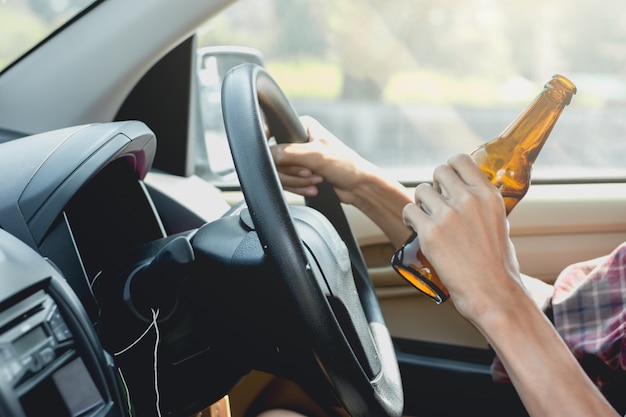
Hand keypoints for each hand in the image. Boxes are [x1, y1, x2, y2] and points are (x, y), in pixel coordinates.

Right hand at [269, 116, 372, 204]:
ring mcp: (297, 157)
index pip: (275, 137)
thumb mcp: (315, 156)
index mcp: (302, 126)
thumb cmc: (345, 166)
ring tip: (316, 181)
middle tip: (310, 173)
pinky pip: (287, 183)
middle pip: (275, 159)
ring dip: (298, 182)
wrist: (358, 187)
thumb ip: (288, 154)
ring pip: (280, 173)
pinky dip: (298, 188)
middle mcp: (298, 140)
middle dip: (294, 173)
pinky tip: (313, 188)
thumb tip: (267, 155)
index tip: (284, 163)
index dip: (276, 152)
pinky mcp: (299, 173)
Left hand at [401, 153, 521, 320]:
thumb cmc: (499, 267)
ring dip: (420, 203)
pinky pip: (409, 211)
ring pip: (420, 190)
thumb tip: (469, 200)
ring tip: (424, 217)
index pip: (461, 160)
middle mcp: (468, 200)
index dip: (450, 170)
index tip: (447, 183)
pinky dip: (409, 218)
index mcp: (488, 195)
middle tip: (435, 203)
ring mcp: (448, 215)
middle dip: (434, 186)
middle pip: (438, 171)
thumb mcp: (500, 224)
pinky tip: (415, 228)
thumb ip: (482, 207)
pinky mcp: (430, 233)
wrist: (494, 294)